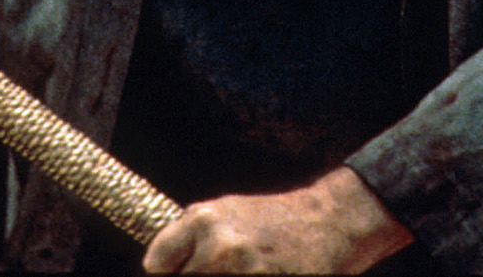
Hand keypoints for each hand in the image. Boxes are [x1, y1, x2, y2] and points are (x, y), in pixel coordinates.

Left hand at [143, 166, 413, 273]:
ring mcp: (248, 272)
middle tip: (223, 269)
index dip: (169, 273)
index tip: (184, 271)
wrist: (326, 223)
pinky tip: (262, 275)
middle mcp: (222, 246)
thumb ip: (186, 238)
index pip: (156, 266)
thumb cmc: (269, 219)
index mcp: (203, 220)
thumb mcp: (222, 212)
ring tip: (245, 270)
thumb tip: (155, 270)